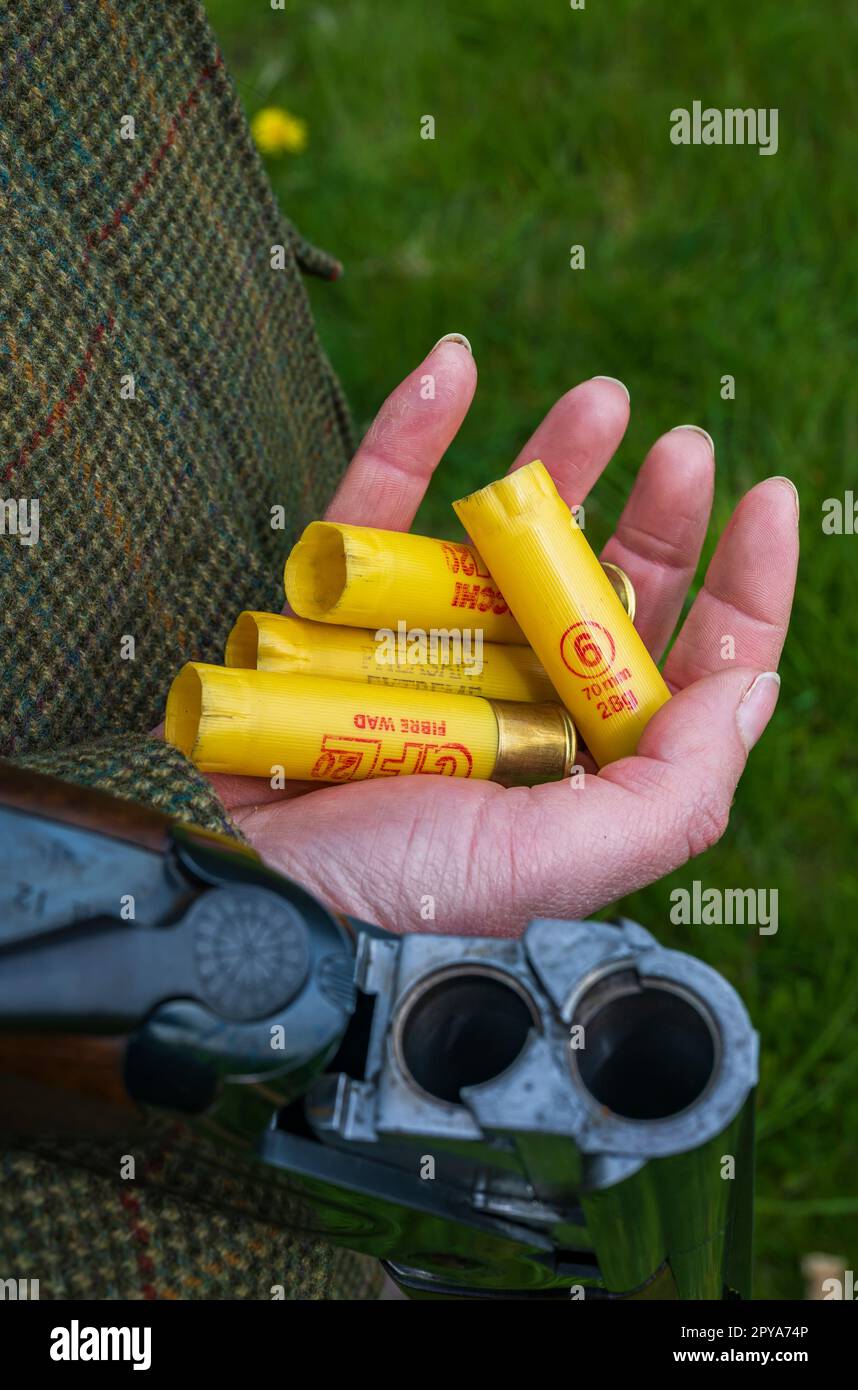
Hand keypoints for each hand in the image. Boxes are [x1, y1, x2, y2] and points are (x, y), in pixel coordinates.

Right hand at [211, 339, 797, 936]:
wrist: (247, 879)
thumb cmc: (399, 888)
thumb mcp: (553, 866)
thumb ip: (672, 795)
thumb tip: (753, 685)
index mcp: (587, 760)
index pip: (688, 670)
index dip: (741, 588)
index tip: (766, 499)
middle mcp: (522, 697)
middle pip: (612, 591)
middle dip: (659, 516)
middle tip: (685, 448)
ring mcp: (433, 643)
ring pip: (511, 539)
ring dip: (559, 460)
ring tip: (602, 400)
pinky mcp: (346, 603)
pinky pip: (383, 506)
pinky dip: (411, 435)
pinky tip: (450, 367)